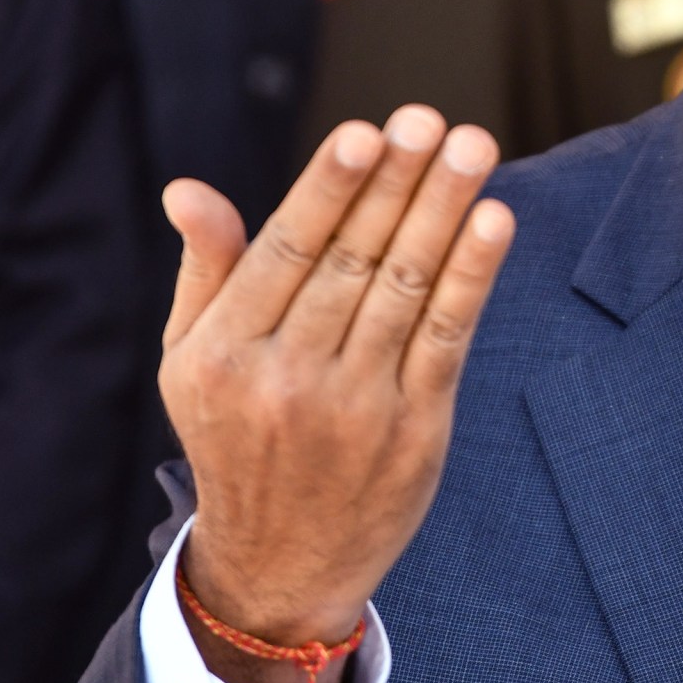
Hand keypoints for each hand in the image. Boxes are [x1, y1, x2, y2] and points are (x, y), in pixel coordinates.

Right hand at [157, 107, 513, 682]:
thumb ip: (207, 270)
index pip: (286, 251)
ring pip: (407, 288)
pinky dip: (474, 276)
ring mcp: (355, 405)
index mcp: (224, 354)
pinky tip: (495, 221)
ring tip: (475, 146)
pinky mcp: (415, 428)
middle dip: (397, 183)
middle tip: (431, 119)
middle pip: (354, 260)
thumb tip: (187, 189)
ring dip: (445, 211)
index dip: (328, 189)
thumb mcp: (193, 362)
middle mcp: (286, 378)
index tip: (366, 132)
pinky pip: (449, 336)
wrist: (281, 562)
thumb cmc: (238, 433)